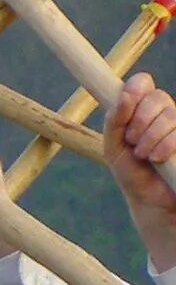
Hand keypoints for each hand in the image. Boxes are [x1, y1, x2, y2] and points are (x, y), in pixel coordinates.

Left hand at [105, 74, 175, 273]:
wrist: (152, 201)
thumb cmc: (133, 173)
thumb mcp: (114, 146)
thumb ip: (114, 120)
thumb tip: (124, 94)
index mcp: (142, 111)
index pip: (142, 83)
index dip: (135, 89)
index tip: (127, 104)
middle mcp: (165, 114)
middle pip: (157, 97)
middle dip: (139, 121)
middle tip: (133, 143)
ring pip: (169, 114)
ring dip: (150, 137)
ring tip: (146, 156)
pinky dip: (165, 145)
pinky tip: (159, 159)